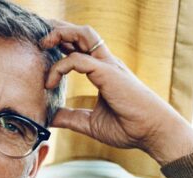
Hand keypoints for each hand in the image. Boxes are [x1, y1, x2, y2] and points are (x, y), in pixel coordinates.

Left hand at [40, 21, 192, 164]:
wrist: (151, 132)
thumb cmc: (128, 127)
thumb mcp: (89, 123)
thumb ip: (69, 118)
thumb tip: (49, 118)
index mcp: (103, 71)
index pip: (80, 48)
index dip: (62, 43)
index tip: (43, 52)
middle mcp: (105, 63)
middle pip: (82, 33)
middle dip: (60, 29)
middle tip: (40, 38)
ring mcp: (107, 66)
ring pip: (83, 34)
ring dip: (61, 34)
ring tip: (43, 44)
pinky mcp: (107, 73)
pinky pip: (78, 60)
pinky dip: (60, 67)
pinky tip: (49, 83)